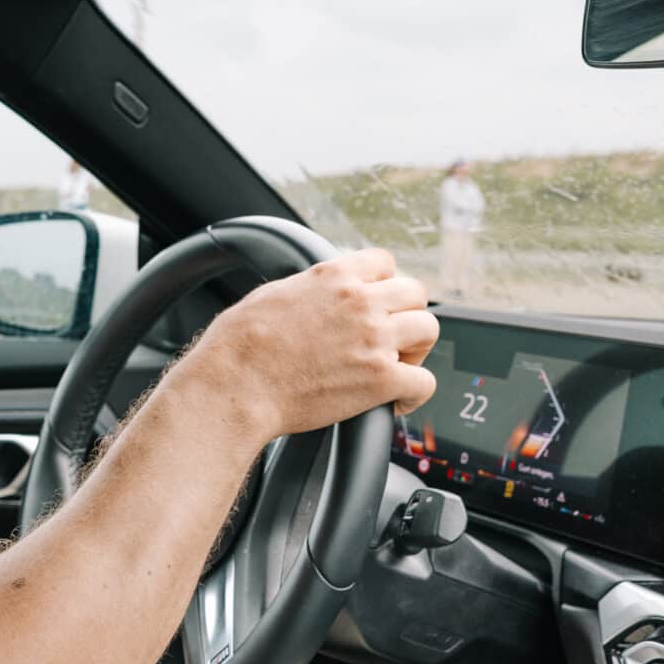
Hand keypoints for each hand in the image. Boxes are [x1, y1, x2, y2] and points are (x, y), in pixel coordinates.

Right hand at [183, 247, 438, 443]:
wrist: (235, 384)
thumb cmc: (240, 345)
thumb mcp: (274, 293)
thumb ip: (309, 288)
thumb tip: (316, 294)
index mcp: (334, 275)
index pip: (385, 262)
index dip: (384, 284)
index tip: (377, 304)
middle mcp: (360, 300)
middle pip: (415, 293)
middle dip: (406, 314)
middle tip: (390, 338)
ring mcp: (375, 338)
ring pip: (428, 330)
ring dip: (416, 349)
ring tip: (397, 366)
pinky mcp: (381, 379)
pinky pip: (424, 381)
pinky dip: (415, 393)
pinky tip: (397, 401)